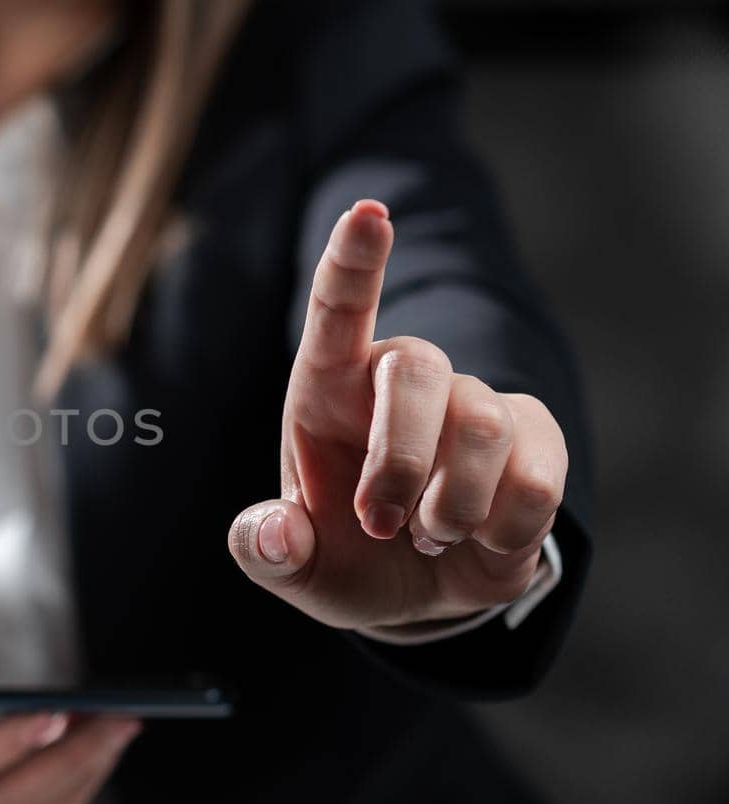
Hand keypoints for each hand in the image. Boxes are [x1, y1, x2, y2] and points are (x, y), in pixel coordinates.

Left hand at [228, 199, 567, 631]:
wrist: (417, 590)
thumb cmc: (342, 556)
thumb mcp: (293, 566)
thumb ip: (268, 550)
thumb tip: (277, 535)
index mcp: (328, 388)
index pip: (337, 309)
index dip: (353, 260)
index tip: (368, 213)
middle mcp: (400, 378)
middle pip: (418, 365)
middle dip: (401, 458)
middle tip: (379, 525)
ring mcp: (472, 403)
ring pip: (480, 425)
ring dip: (449, 506)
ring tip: (427, 538)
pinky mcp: (534, 440)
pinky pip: (536, 478)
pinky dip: (501, 530)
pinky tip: (478, 542)